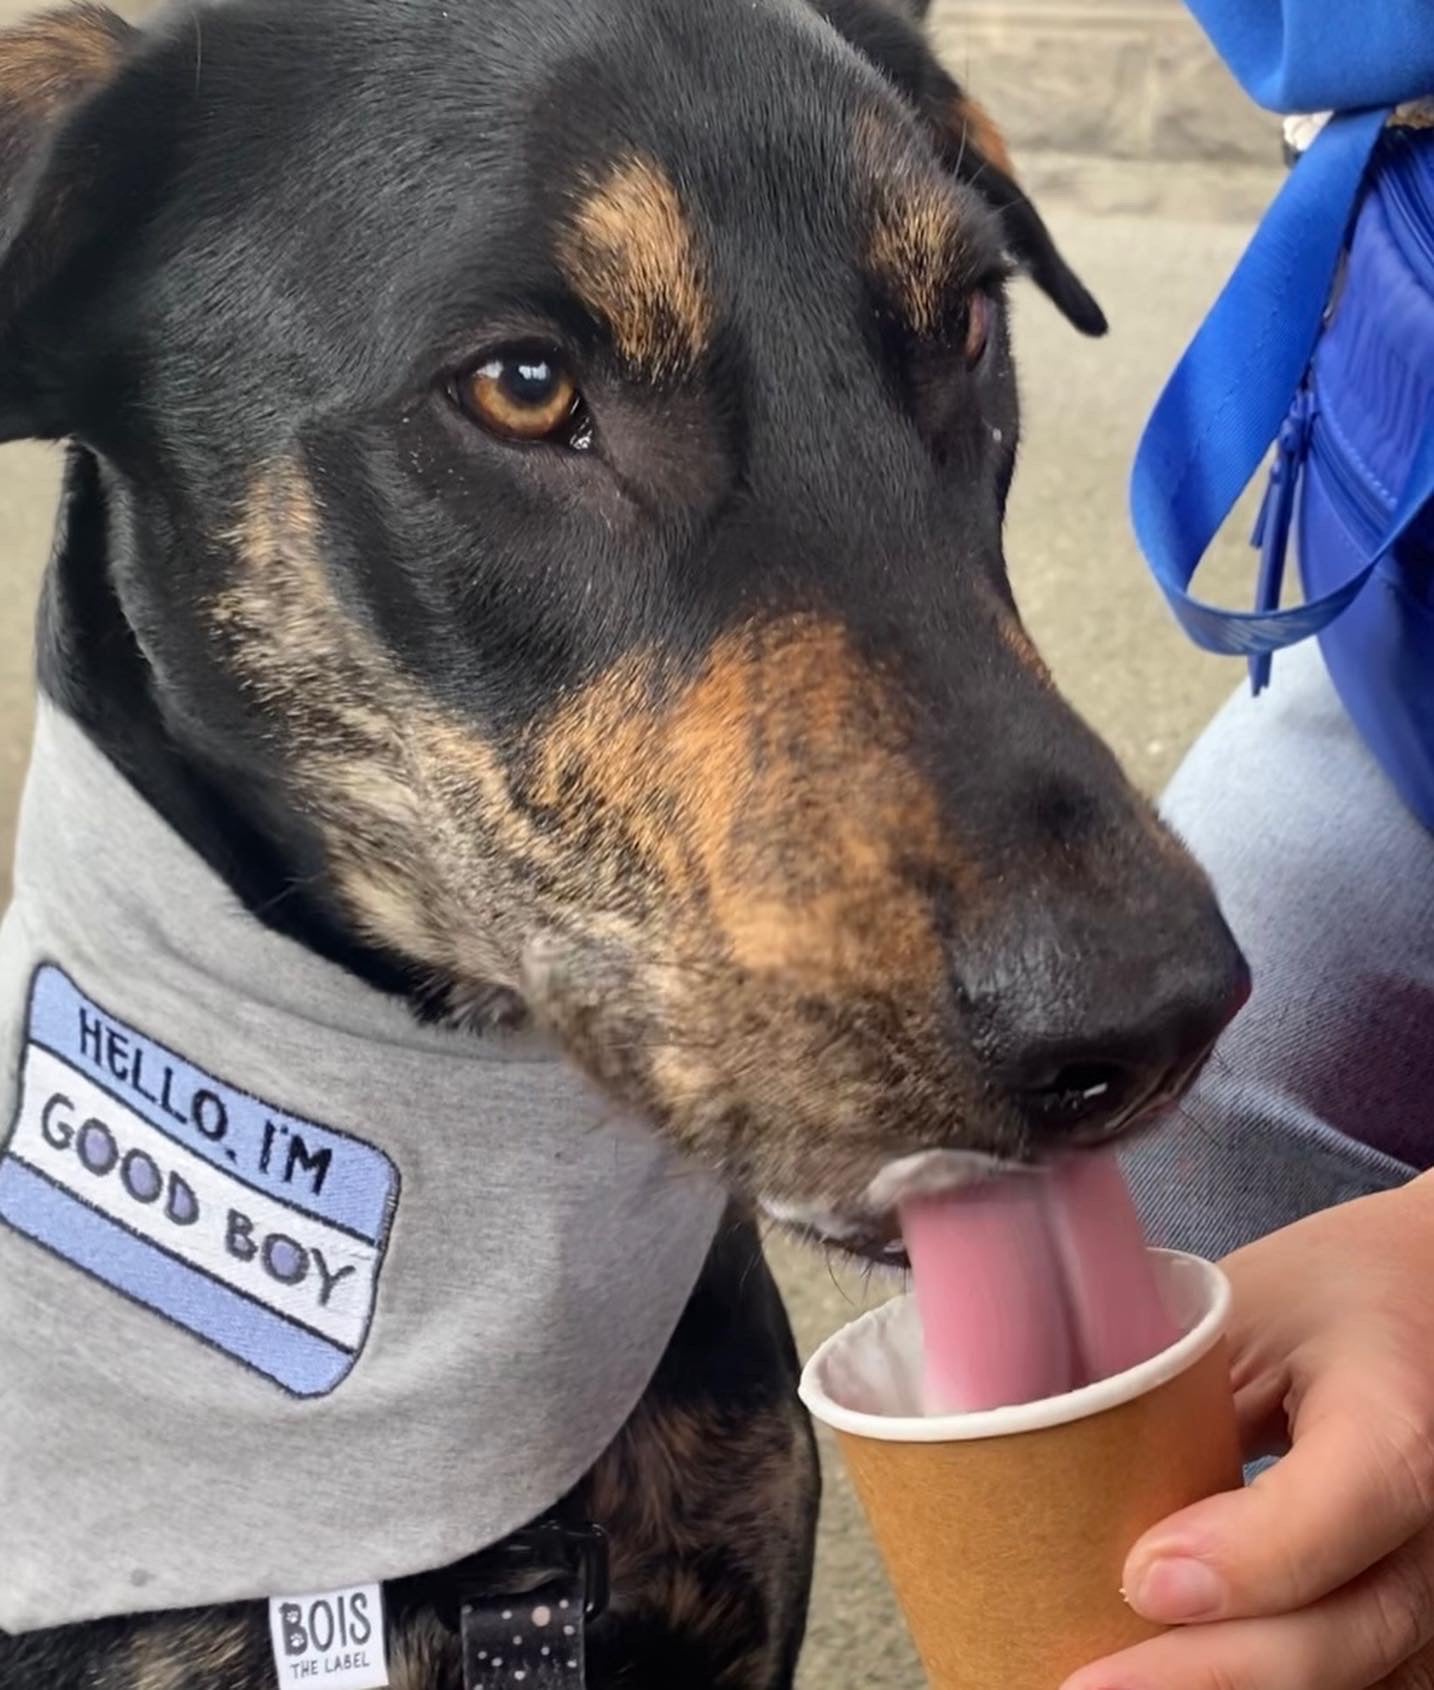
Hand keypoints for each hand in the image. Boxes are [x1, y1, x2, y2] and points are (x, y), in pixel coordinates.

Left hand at [1060, 1174, 1433, 1689]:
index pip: (1341, 1505)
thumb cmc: (1332, 1294)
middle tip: (1088, 1684)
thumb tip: (1056, 1492)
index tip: (1139, 1577)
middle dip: (1213, 1669)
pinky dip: (1277, 1685)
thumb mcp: (1248, 1312)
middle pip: (1353, 1625)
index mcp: (1400, 1409)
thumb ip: (1178, 1402)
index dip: (1244, 1558)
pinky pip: (1372, 1680)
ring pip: (1366, 1675)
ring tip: (1118, 1688)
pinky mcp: (1433, 1615)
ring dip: (1238, 1689)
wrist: (1428, 1299)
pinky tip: (1182, 1682)